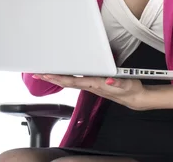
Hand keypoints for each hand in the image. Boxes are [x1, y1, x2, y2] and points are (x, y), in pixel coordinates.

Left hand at [33, 74, 148, 110]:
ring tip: (45, 74)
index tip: (47, 74)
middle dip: (51, 78)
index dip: (58, 78)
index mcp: (95, 84)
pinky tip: (61, 76)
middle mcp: (90, 86)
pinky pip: (75, 81)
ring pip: (69, 82)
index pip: (72, 81)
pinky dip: (65, 78)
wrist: (135, 99)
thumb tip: (109, 80)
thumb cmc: (130, 90)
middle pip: (66, 82)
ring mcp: (90, 86)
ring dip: (56, 78)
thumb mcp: (127, 84)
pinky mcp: (93, 85)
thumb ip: (118, 82)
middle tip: (37, 74)